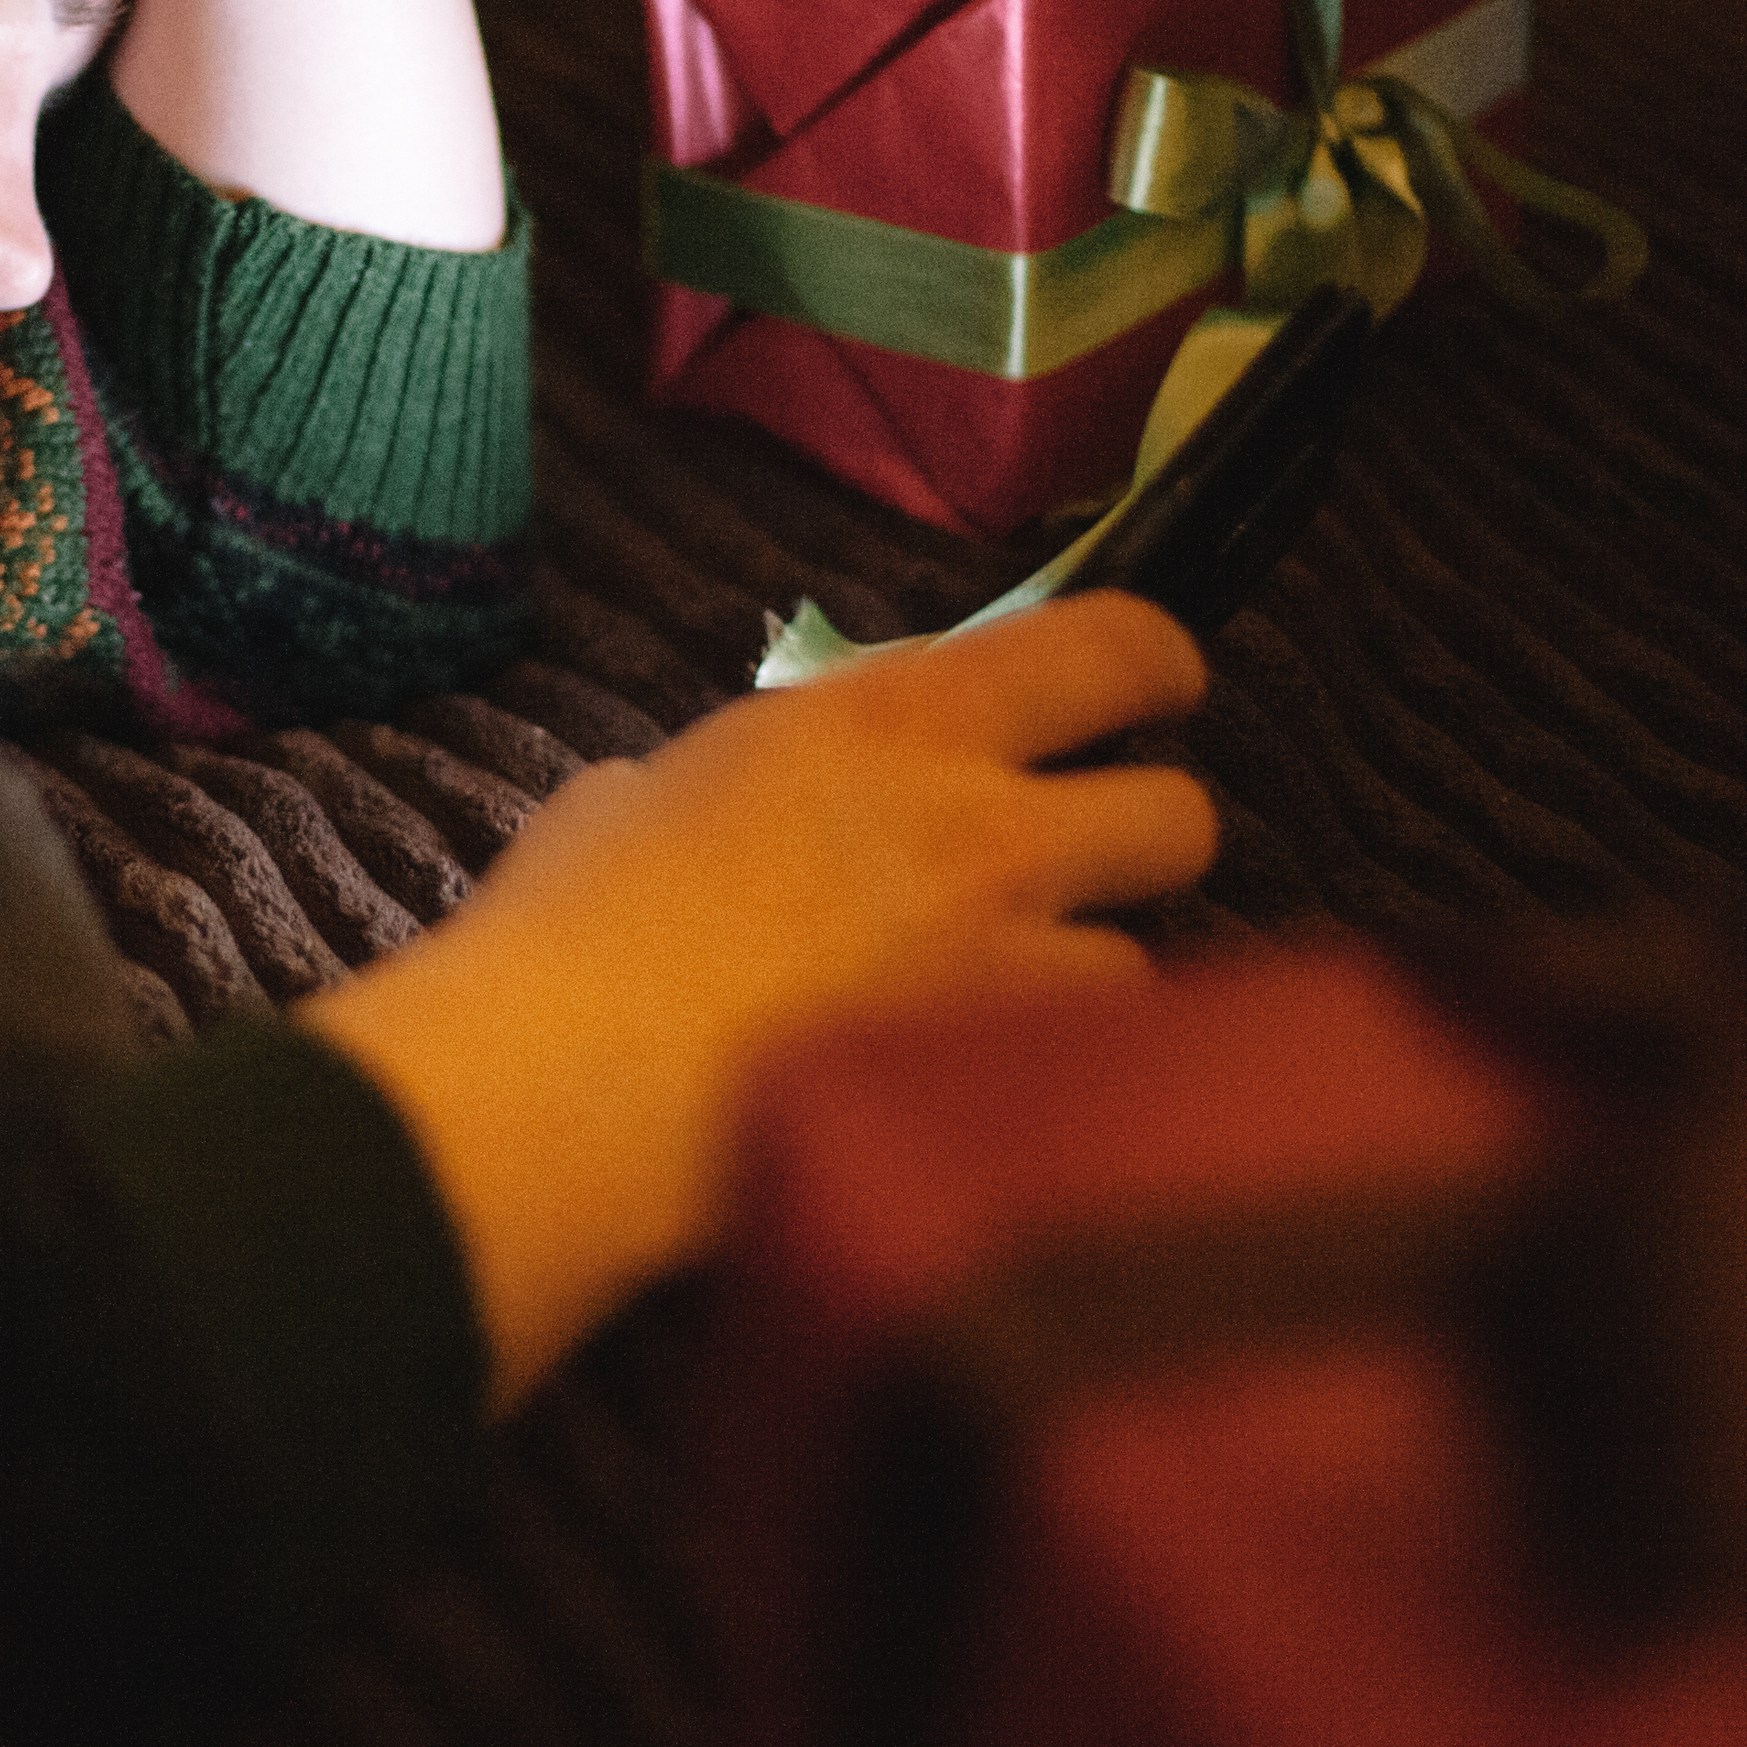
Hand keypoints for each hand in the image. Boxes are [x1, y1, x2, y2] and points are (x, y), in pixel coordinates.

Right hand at [307, 593, 1218, 1406]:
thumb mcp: (652, 790)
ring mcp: (1008, 975)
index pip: (1113, 648)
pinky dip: (1047, 1081)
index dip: (1155, 666)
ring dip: (1088, 976)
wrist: (565, 1085)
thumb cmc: (574, 919)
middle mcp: (988, 832)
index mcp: (897, 721)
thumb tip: (760, 804)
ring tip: (1011, 1004)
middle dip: (1143, 837)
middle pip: (1181, 815)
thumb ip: (757, 777)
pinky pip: (1083, 1077)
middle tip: (1080, 864)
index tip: (1149, 692)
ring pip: (1143, 962)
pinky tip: (973, 1098)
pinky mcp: (999, 1096)